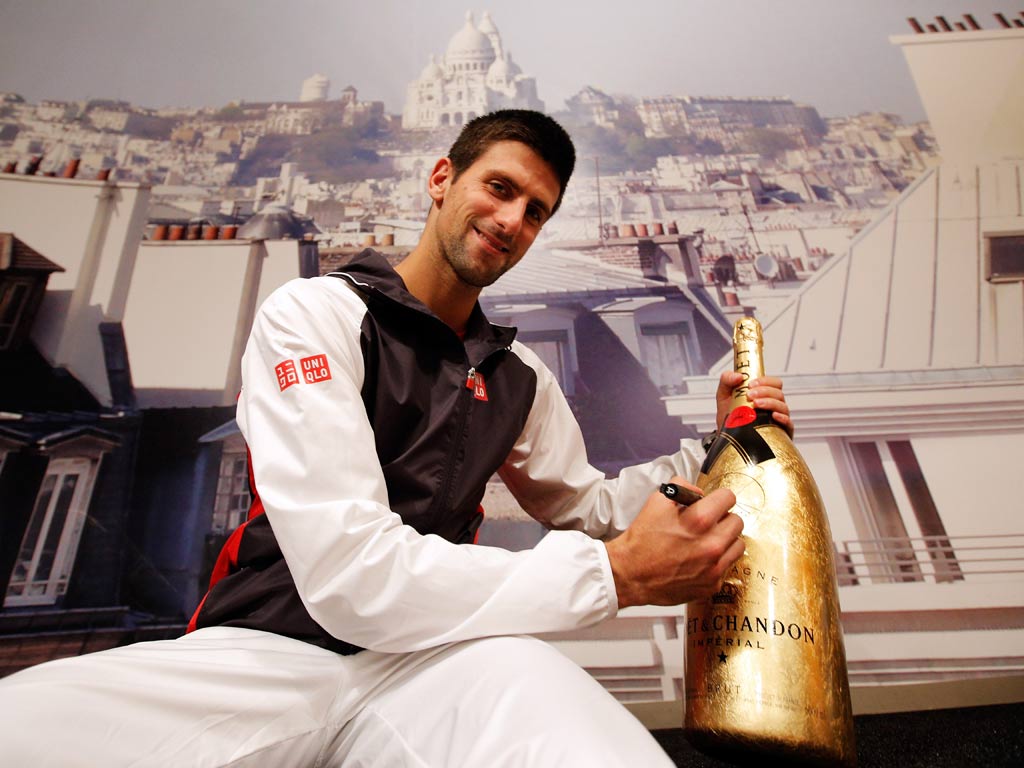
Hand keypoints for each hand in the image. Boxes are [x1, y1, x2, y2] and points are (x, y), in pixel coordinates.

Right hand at [605, 477, 743, 607]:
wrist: (630, 575)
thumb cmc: (642, 539)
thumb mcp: (657, 501)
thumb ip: (682, 488)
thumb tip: (699, 492)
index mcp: (700, 520)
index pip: (729, 497)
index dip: (718, 498)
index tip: (713, 503)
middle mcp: (712, 544)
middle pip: (737, 521)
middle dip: (723, 518)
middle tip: (709, 523)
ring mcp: (714, 567)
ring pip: (738, 545)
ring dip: (725, 540)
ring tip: (708, 541)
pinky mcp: (713, 584)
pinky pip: (727, 566)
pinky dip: (717, 562)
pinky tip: (700, 560)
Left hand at [715, 371, 793, 436]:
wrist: (727, 439)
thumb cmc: (729, 417)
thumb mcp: (723, 396)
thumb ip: (726, 381)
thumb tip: (738, 376)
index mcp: (764, 395)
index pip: (774, 383)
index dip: (765, 381)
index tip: (750, 384)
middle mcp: (773, 406)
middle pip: (779, 393)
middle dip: (765, 391)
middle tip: (750, 395)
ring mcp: (778, 419)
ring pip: (783, 406)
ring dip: (770, 402)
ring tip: (755, 404)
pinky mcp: (781, 433)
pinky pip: (789, 424)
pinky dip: (783, 418)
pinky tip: (773, 416)